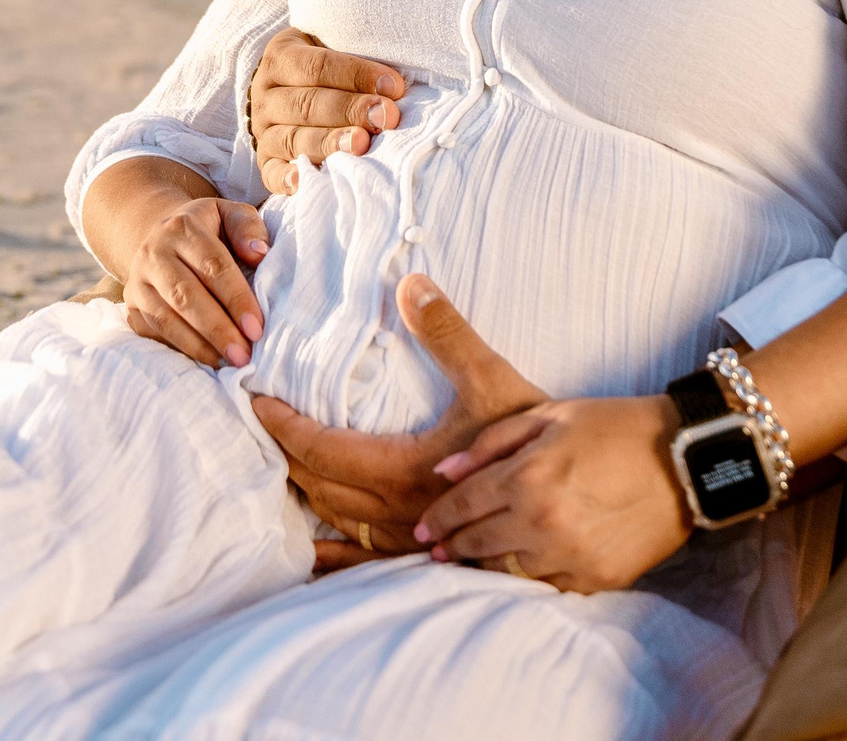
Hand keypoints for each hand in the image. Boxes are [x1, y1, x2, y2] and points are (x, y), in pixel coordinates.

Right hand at [120, 196, 269, 368]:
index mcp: (182, 228)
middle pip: (185, 295)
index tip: (256, 327)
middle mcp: (154, 253)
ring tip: (228, 362)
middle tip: (244, 354)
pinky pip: (154, 334)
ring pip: (165, 319)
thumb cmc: (210, 232)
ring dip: (199, 346)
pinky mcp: (131, 309)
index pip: (212, 265)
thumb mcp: (231, 216)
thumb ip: (248, 229)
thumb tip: (259, 255)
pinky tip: (207, 361)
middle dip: (217, 329)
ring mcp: (137, 283)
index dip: (235, 298)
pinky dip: (181, 351)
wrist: (163, 240)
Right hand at [248, 27, 405, 195]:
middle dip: (350, 111)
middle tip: (385, 117)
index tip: (393, 87)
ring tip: (361, 145)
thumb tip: (395, 86)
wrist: (290, 87)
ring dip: (329, 143)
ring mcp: (263, 131)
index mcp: (281, 58)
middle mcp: (266, 96)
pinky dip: (285, 179)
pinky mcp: (265, 161)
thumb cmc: (328, 67)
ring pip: (293, 139)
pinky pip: (270, 173)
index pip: (317, 66)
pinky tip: (302, 182)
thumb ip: (359, 59)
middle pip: (307, 104)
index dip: (356, 75)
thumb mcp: (334, 47)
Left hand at [252, 274, 545, 568]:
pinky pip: (367, 562)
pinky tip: (316, 552)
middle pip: (319, 486)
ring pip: (337, 522)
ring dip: (305, 493)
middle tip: (261, 427)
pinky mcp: (434, 560)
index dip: (282, 425)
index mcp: (406, 470)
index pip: (321, 448)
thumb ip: (448, 335)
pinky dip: (334, 553)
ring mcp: (414, 543)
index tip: (256, 401)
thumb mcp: (494, 382)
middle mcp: (401, 513)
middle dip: (285, 455)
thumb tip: (410, 284)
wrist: (591, 497)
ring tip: (283, 465)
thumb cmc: (543, 440)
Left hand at [414, 395, 687, 592]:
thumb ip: (491, 443)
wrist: (687, 458)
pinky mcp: (596, 578)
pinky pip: (546, 586)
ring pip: (506, 572)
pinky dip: (529, 577)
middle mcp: (541, 521)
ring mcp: (569, 555)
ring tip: (471, 562)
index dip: (436, 519)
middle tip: (434, 552)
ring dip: (484, 566)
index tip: (422, 530)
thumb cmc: (616, 426)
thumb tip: (446, 472)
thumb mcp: (549, 416)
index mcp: (526, 476)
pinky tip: (520, 568)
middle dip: (450, 547)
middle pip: (476, 544)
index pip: (461, 505)